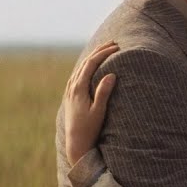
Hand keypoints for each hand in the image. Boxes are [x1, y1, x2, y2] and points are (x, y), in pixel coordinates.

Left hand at [62, 42, 118, 164]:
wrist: (75, 143)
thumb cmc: (89, 129)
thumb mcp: (99, 111)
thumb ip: (103, 92)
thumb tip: (111, 74)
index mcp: (78, 89)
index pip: (91, 64)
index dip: (103, 54)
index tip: (116, 48)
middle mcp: (72, 88)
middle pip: (85, 63)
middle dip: (99, 51)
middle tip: (113, 43)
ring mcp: (70, 92)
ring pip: (80, 68)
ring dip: (92, 57)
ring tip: (104, 50)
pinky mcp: (70, 97)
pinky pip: (77, 75)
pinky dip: (86, 66)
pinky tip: (90, 67)